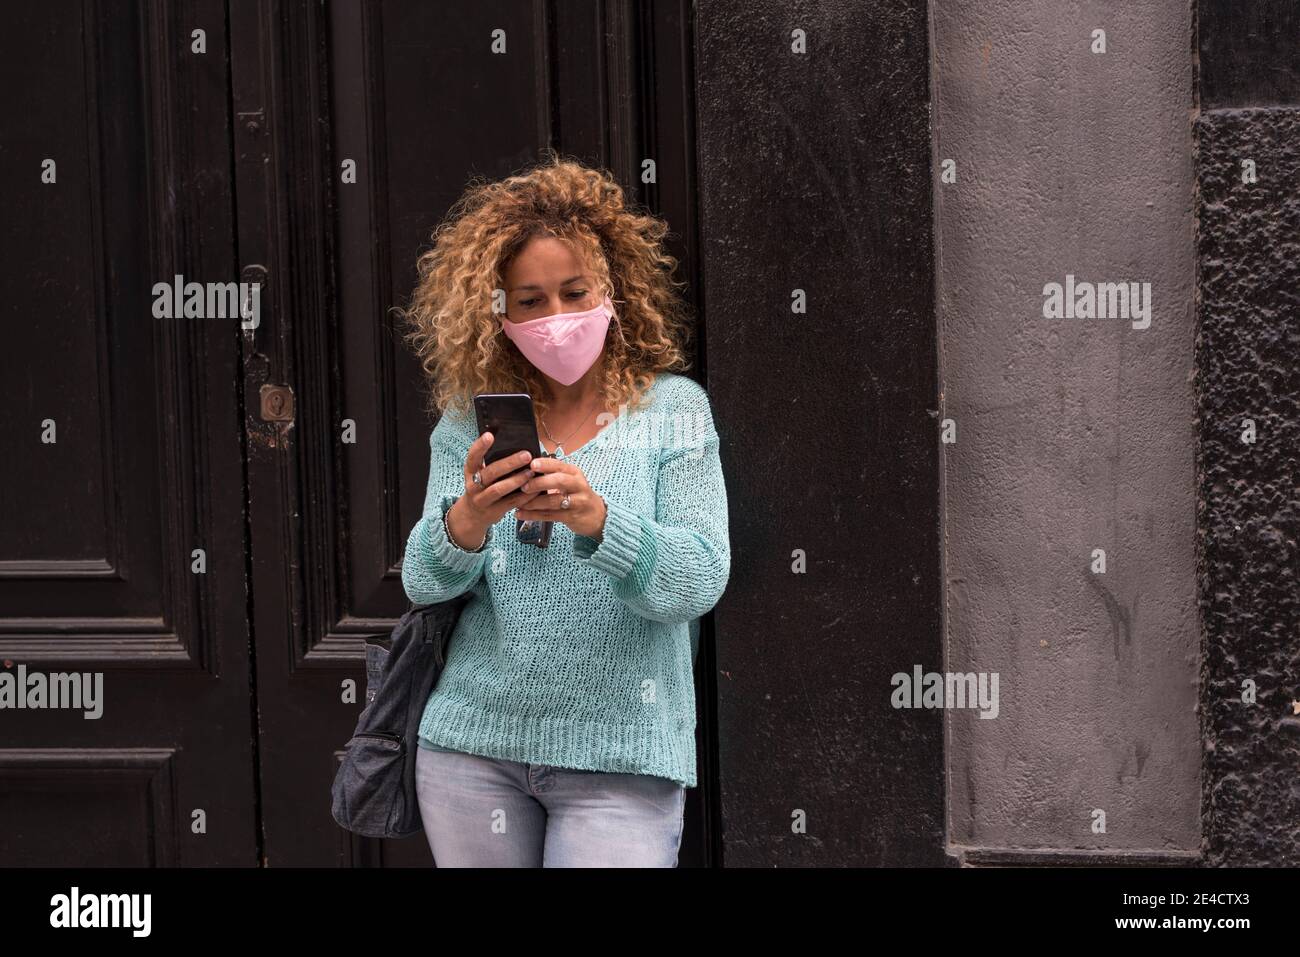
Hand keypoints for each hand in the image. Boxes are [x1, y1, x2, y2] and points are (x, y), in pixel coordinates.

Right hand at [447, 432, 543, 546]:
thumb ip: (491, 461)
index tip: (489, 435)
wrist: (473, 514)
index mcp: (470, 471)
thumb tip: (512, 443)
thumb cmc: (482, 487)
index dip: (480, 446)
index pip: (473, 457)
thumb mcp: (480, 473)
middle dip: (509, 463)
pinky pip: (511, 502)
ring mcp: (482, 500)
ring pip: (499, 489)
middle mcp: (473, 485)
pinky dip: (524, 496)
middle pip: (490, 472)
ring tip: (531, 472)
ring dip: (517, 480)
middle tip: (526, 455)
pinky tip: (535, 489)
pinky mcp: (494, 511)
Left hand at [514, 456, 607, 539]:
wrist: (597, 515)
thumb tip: (526, 471)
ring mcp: (577, 502)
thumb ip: (552, 475)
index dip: (545, 465)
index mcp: (574, 473)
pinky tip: (521, 514)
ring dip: (534, 502)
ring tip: (518, 503)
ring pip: (553, 501)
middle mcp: (577, 485)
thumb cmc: (577, 494)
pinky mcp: (572, 517)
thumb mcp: (570, 480)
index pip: (560, 465)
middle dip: (539, 483)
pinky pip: (550, 516)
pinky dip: (533, 515)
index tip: (531, 465)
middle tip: (524, 486)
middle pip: (559, 481)